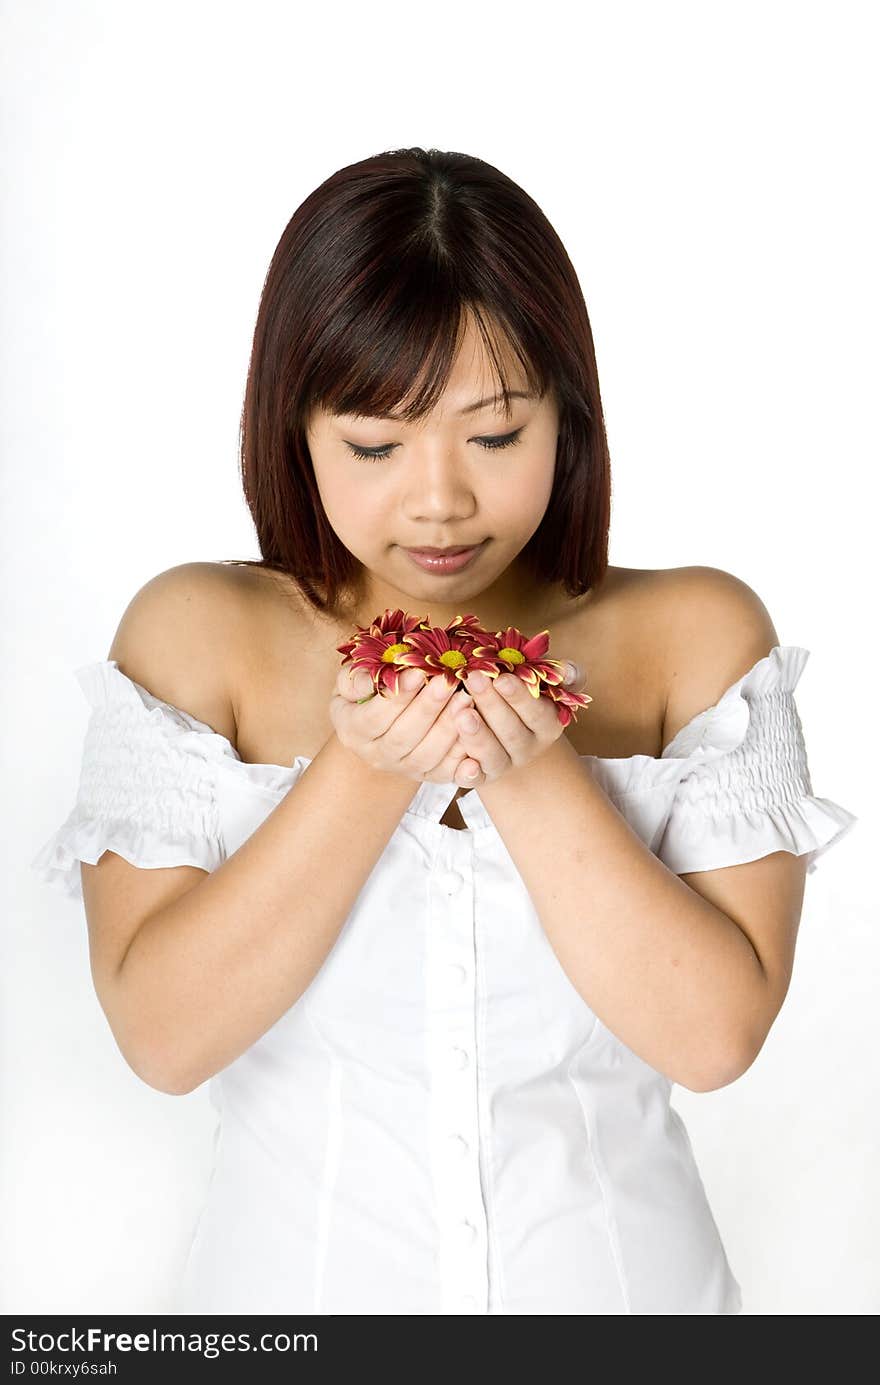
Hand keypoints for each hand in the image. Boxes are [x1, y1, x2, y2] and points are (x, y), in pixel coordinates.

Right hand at [329, 665, 482, 784]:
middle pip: (403, 738)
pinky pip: (446, 772)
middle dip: (428, 709)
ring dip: (448, 729)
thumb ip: (357, 678)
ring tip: (466, 699)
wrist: (378, 722)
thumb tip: (372, 679)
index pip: (374, 717)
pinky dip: (462, 757)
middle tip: (449, 681)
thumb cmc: (366, 691)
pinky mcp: (427, 775)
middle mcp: (375, 755)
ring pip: (426, 756)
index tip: (417, 673)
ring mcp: (402, 769)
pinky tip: (476, 733)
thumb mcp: (350, 680)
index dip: (397, 697)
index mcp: (352, 730)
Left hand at [447, 661, 587, 787]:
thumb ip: (561, 674)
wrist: (497, 719)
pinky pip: (475, 779)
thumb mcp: (543, 680)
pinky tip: (465, 765)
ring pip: (493, 757)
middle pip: (512, 731)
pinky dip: (469, 775)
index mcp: (548, 724)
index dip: (520, 697)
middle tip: (474, 679)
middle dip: (492, 704)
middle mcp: (528, 748)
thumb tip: (568, 671)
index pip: (538, 713)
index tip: (501, 678)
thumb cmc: (518, 690)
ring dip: (478, 737)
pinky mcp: (481, 776)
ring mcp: (504, 764)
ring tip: (461, 714)